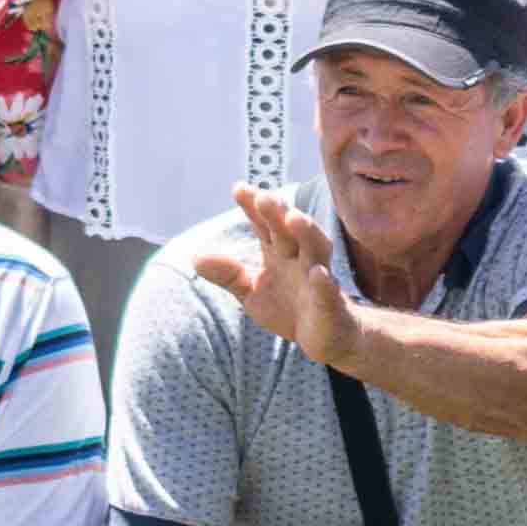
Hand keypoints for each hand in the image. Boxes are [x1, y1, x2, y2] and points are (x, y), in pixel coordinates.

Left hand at [186, 185, 353, 362]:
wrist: (327, 337)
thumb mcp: (251, 292)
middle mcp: (300, 259)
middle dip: (279, 213)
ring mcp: (319, 280)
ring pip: (316, 251)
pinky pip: (329, 292)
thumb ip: (228, 274)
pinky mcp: (331, 306)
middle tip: (265, 197)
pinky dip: (324, 283)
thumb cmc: (288, 307)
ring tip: (294, 218)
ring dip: (307, 234)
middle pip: (290, 231)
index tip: (239, 188)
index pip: (265, 225)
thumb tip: (195, 257)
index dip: (253, 207)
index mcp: (279, 253)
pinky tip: (318, 273)